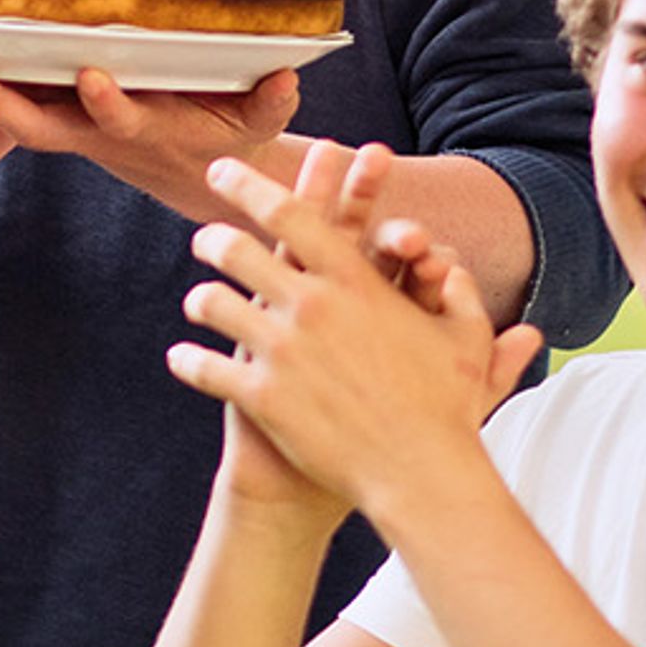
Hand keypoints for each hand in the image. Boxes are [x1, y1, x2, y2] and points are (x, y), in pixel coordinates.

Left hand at [0, 57, 298, 218]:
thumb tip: (286, 74)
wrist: (202, 178)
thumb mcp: (261, 126)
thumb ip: (272, 102)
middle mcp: (98, 136)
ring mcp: (74, 132)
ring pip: (12, 117)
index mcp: (146, 133)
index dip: (108, 103)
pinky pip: (10, 105)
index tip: (94, 74)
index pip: (121, 120)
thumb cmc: (233, 142)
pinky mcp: (62, 120)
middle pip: (39, 127)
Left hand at [165, 155, 544, 516]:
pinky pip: (207, 370)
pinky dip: (188, 362)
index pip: (289, 215)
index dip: (248, 186)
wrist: (421, 475)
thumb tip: (455, 274)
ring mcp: (282, 351)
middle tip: (204, 239)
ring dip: (201, 300)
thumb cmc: (448, 409)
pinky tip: (180, 360)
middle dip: (213, 240)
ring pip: (214, 305)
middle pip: (238, 251)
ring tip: (197, 302)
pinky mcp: (263, 398)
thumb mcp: (465, 340)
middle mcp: (311, 305)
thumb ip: (460, 295)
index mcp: (354, 280)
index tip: (221, 171)